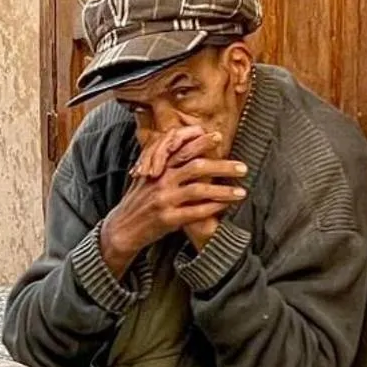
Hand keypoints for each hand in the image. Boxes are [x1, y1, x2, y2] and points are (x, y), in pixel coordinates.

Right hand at [100, 127, 247, 277]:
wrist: (122, 229)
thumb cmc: (139, 202)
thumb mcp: (147, 179)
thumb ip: (163, 165)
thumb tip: (182, 149)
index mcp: (158, 168)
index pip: (182, 149)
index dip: (201, 142)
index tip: (220, 137)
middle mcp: (161, 181)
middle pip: (196, 167)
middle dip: (223, 166)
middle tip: (243, 167)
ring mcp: (164, 200)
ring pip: (200, 190)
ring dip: (224, 190)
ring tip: (242, 192)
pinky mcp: (167, 219)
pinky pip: (196, 212)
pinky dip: (213, 208)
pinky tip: (226, 207)